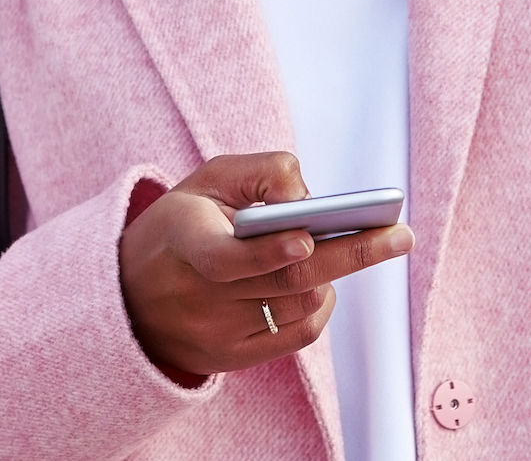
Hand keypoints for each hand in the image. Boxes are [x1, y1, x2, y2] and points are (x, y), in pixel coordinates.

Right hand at [117, 152, 415, 379]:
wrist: (130, 296)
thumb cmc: (183, 225)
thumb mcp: (209, 180)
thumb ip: (262, 172)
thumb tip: (311, 198)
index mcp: (184, 242)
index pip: (225, 258)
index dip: (267, 251)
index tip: (307, 237)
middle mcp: (198, 296)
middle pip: (287, 281)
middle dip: (351, 254)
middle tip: (400, 234)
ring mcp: (215, 333)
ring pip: (299, 305)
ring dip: (336, 274)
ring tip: (359, 245)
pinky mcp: (232, 358)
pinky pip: (297, 335)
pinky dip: (321, 305)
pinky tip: (325, 281)